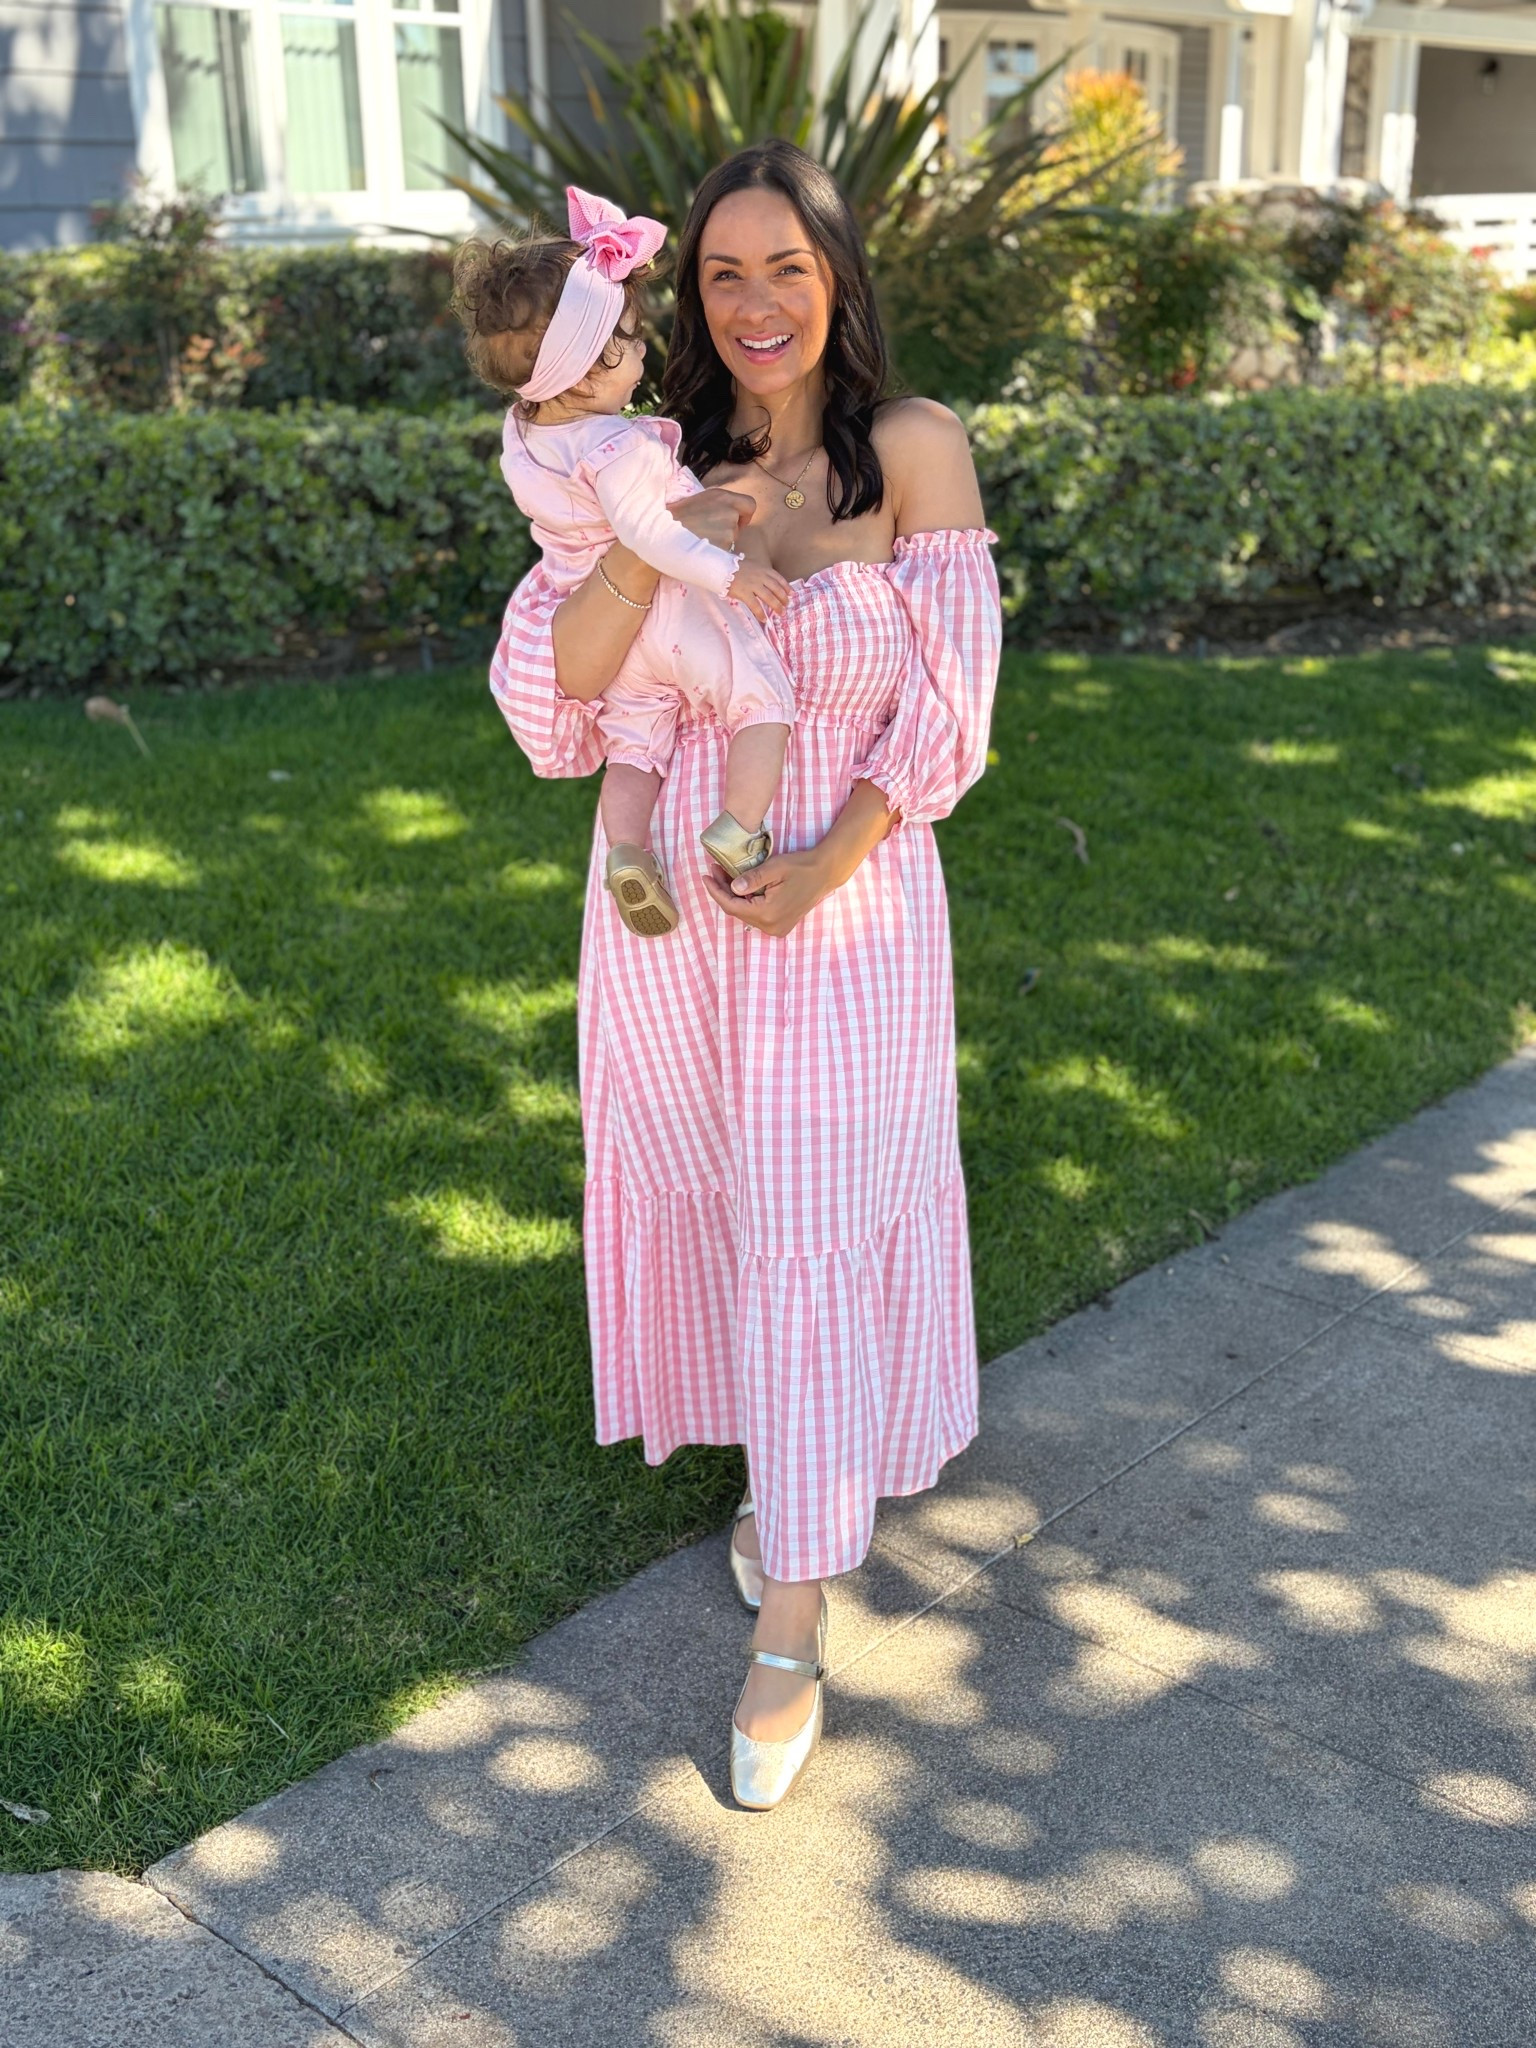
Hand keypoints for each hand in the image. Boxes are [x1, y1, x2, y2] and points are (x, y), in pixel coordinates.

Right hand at [670, 486, 755, 552]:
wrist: (662, 533)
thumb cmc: (677, 516)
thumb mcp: (700, 499)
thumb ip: (720, 503)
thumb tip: (733, 512)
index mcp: (723, 496)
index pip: (750, 505)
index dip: (745, 514)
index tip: (737, 520)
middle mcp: (729, 512)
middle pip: (739, 524)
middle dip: (728, 528)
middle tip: (707, 529)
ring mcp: (728, 531)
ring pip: (732, 538)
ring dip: (720, 540)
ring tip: (700, 537)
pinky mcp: (724, 548)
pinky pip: (725, 551)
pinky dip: (716, 550)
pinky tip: (700, 546)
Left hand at [700, 846, 837, 938]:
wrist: (824, 874)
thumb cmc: (800, 867)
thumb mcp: (774, 868)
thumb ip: (752, 879)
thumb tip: (732, 887)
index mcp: (767, 914)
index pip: (731, 906)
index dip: (715, 891)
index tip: (705, 876)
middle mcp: (770, 927)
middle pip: (737, 911)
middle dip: (723, 891)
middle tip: (715, 870)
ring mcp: (776, 929)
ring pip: (745, 913)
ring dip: (734, 896)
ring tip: (725, 875)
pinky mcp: (780, 926)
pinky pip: (756, 915)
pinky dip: (746, 901)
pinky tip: (741, 886)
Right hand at [728, 558, 790, 622]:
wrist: (722, 568)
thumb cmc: (736, 569)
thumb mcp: (753, 566)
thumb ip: (762, 574)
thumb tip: (770, 585)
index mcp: (763, 569)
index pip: (779, 579)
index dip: (786, 587)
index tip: (791, 594)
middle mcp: (760, 577)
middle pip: (776, 589)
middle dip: (783, 599)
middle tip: (786, 606)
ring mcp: (753, 585)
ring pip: (769, 598)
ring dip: (777, 607)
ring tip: (781, 613)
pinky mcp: (744, 593)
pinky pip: (755, 605)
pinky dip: (760, 613)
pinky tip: (764, 619)